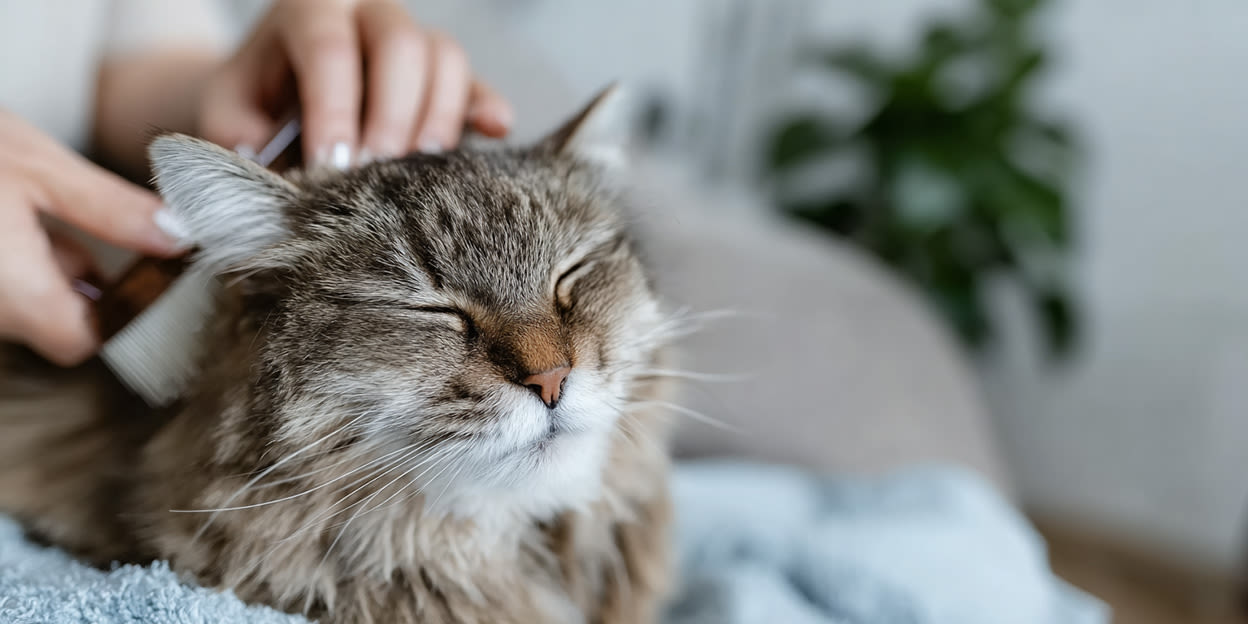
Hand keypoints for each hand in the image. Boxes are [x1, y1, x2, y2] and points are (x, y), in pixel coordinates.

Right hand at [0, 110, 182, 365]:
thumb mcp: (39, 166)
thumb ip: (111, 210)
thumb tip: (179, 237)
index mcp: (10, 292)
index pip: (80, 344)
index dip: (114, 315)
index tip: (135, 275)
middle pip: (49, 325)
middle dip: (75, 282)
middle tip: (77, 226)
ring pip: (20, 306)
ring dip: (40, 271)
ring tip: (26, 213)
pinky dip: (11, 267)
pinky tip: (6, 221)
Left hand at [198, 0, 512, 167]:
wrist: (276, 100)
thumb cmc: (253, 108)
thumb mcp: (228, 114)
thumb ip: (236, 136)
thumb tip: (266, 169)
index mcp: (310, 9)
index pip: (330, 49)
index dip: (334, 110)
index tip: (329, 168)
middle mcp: (371, 11)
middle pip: (402, 47)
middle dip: (392, 117)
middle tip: (374, 177)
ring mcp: (415, 37)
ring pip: (446, 60)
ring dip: (437, 120)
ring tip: (418, 174)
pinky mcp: (445, 74)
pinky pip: (476, 82)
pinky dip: (487, 107)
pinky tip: (495, 130)